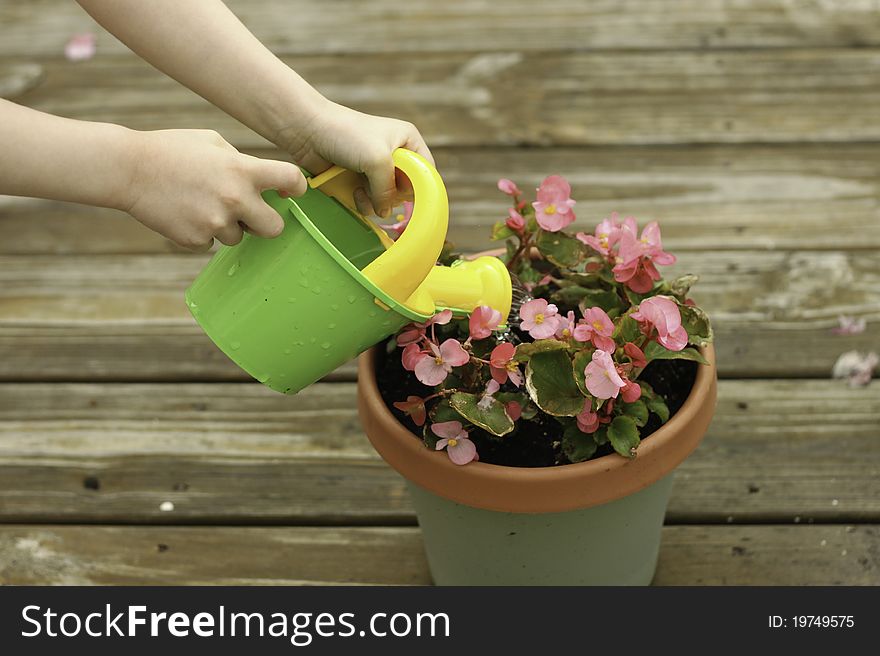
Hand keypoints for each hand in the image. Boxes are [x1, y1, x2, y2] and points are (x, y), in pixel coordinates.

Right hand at [125, 129, 306, 249]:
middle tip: (253, 215)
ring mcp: (215, 223)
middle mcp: (235, 199)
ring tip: (200, 204)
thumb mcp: (213, 142)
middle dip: (266, 223)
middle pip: (275, 228)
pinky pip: (210, 243)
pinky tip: (183, 212)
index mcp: (243, 170)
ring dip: (226, 226)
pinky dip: (201, 232)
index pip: (291, 179)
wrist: (128, 169)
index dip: (298, 187)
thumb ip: (242, 162)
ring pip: (237, 238)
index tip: (293, 191)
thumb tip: (264, 181)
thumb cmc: (172, 149)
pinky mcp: (195, 239)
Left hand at [277, 101, 433, 218]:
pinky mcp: (359, 179)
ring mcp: (376, 168)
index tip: (408, 201)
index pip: (427, 172)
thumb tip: (384, 213)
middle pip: (407, 190)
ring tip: (360, 191)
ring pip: (387, 200)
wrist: (308, 131)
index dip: (421, 189)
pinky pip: (370, 201)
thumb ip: (388, 190)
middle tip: (378, 191)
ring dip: (375, 201)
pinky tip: (352, 192)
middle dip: (392, 196)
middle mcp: (395, 154)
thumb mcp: (377, 161)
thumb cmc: (346, 135)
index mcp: (408, 140)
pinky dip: (362, 202)